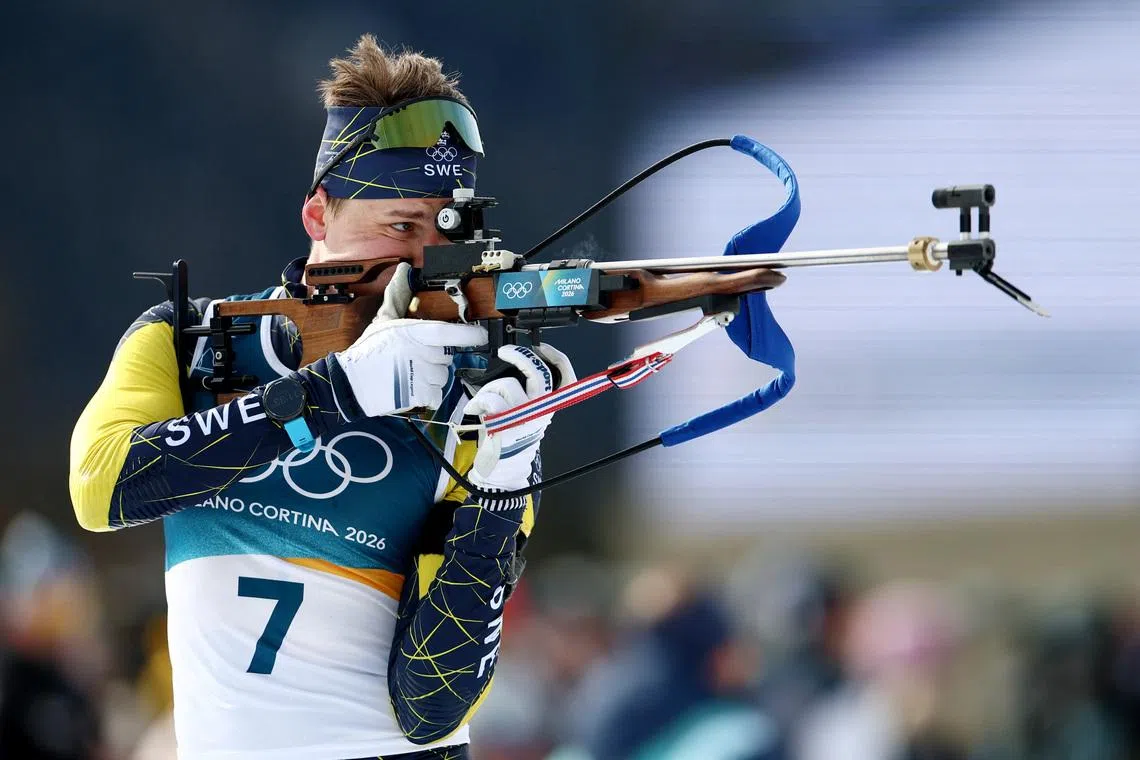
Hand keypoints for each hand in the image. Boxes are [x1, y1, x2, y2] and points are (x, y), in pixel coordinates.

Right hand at [332, 263, 487, 416]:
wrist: (351, 382)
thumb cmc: (369, 350)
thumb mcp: (383, 319)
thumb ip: (398, 297)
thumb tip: (403, 272)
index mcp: (415, 332)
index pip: (450, 332)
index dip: (470, 334)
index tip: (481, 335)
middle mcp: (421, 352)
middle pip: (446, 357)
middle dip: (435, 359)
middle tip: (415, 359)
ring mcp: (421, 374)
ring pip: (442, 377)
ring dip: (431, 378)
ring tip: (410, 374)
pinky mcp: (418, 394)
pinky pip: (436, 395)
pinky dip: (427, 395)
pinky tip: (411, 388)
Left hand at [464, 343, 575, 493]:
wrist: (503, 466)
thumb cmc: (512, 435)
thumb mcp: (528, 412)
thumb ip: (528, 391)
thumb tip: (514, 366)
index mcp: (548, 406)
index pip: (567, 380)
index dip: (558, 359)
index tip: (542, 347)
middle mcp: (541, 411)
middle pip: (538, 374)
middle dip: (519, 356)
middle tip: (505, 352)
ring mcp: (524, 418)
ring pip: (506, 384)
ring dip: (489, 387)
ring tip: (484, 399)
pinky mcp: (506, 426)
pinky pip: (490, 400)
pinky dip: (477, 401)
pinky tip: (475, 408)